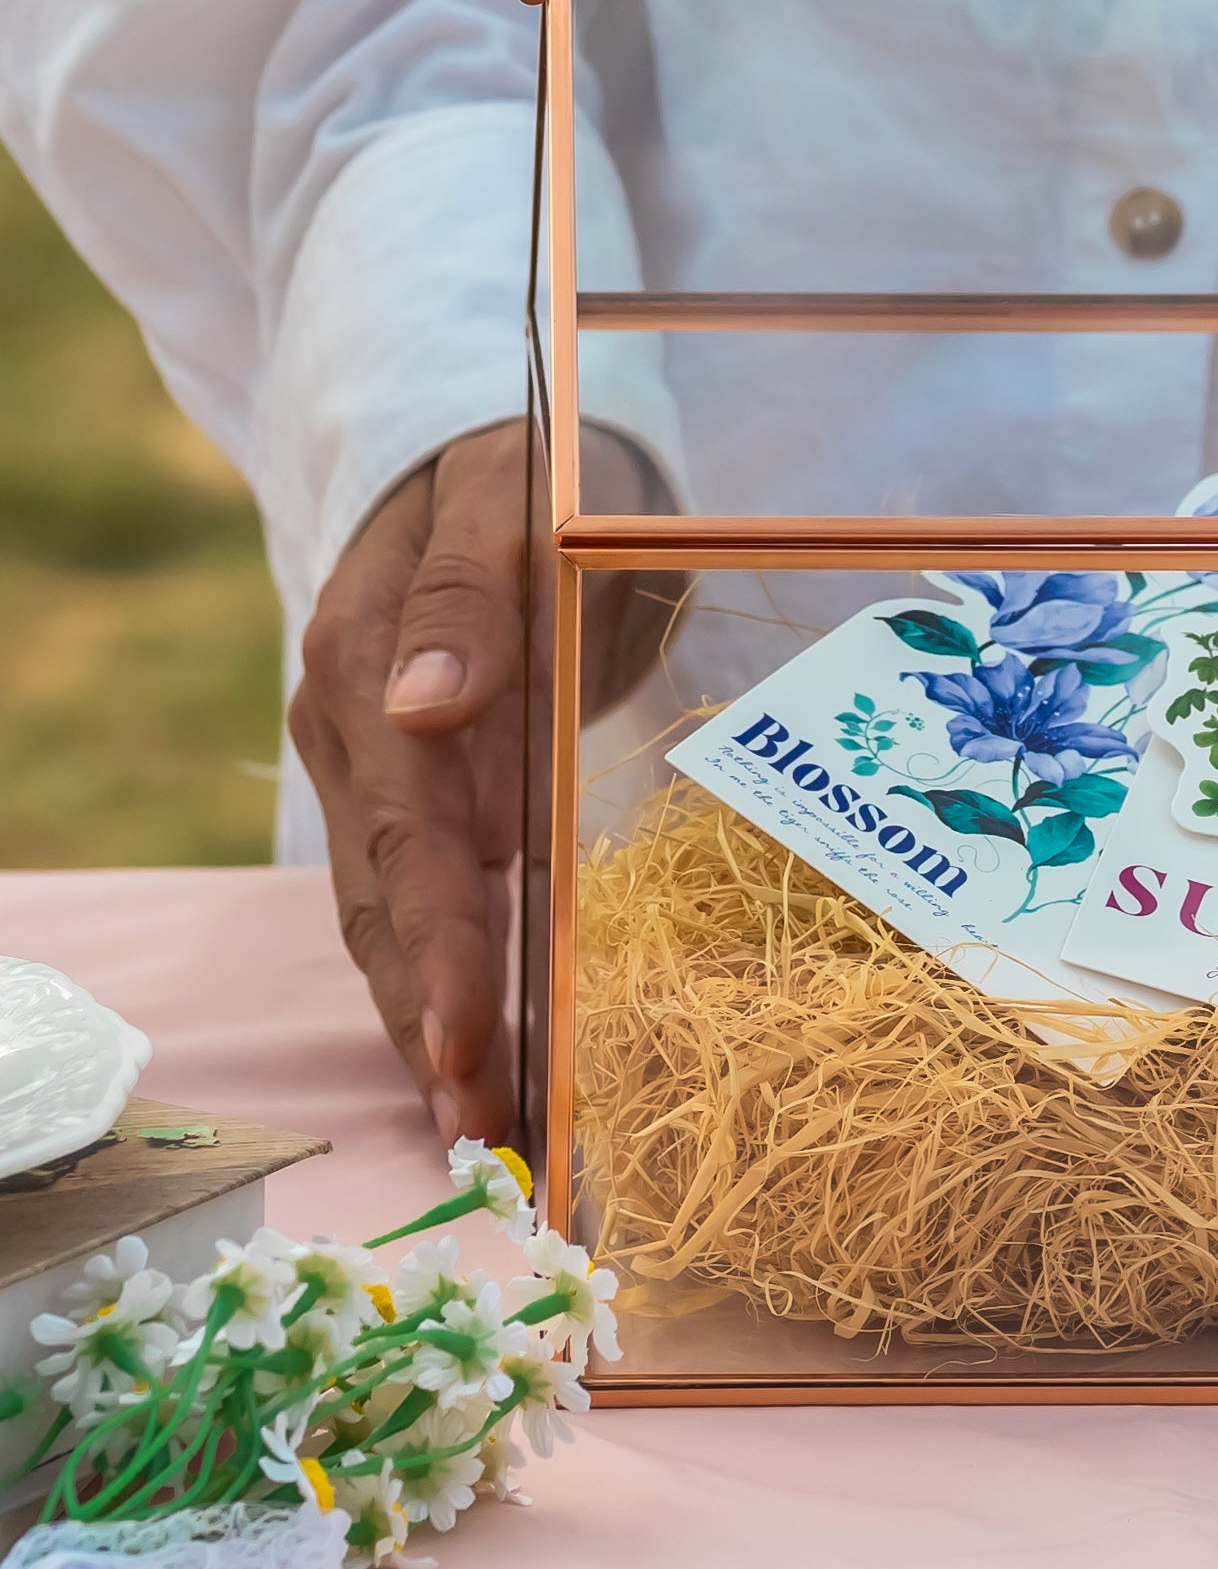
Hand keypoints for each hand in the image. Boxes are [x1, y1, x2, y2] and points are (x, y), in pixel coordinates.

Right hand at [288, 422, 676, 1141]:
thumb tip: (427, 704)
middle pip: (386, 900)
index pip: (407, 834)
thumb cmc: (513, 461)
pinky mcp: (409, 780)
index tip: (474, 1036)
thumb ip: (471, 593)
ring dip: (433, 1016)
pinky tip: (482, 1041)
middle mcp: (353, 728)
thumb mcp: (509, 494)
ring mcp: (371, 763)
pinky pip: (419, 890)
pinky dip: (447, 971)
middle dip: (434, 1019)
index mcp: (363, 662)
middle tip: (484, 1126)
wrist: (481, 441)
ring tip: (483, 1117)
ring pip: (390, 913)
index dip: (443, 942)